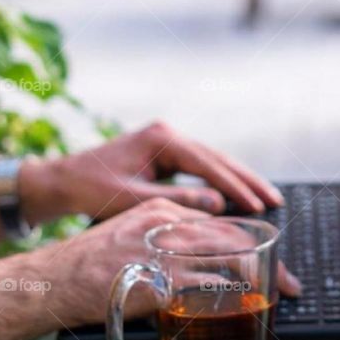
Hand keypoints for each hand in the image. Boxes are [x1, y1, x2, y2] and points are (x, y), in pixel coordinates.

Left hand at [23, 121, 283, 222]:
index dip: (235, 185)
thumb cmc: (90, 189)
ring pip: (213, 162)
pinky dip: (221, 182)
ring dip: (239, 181)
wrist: (63, 180)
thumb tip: (218, 204)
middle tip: (275, 199)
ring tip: (267, 198)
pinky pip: (201, 168)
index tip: (258, 204)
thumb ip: (175, 201)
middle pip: (217, 158)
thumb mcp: (132, 199)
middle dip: (247, 180)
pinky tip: (239, 196)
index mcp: (161, 139)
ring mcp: (168, 142)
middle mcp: (168, 134)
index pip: (207, 163)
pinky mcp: (166, 154)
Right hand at [41, 197, 299, 326]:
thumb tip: (196, 259)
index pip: (219, 221)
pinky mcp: (161, 278)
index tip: (271, 256)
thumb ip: (165, 241)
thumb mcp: (130, 235)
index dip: (251, 240)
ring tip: (277, 298)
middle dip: (268, 260)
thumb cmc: (89, 265)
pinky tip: (244, 309)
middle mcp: (169, 224)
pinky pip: (208, 286)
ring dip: (258, 280)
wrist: (54, 279)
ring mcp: (167, 250)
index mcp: (162, 209)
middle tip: (291, 283)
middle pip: (233, 237)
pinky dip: (231, 298)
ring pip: (228, 258)